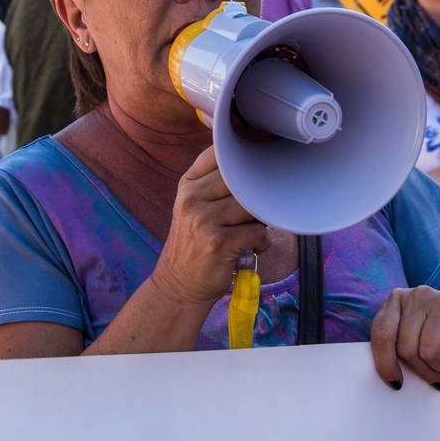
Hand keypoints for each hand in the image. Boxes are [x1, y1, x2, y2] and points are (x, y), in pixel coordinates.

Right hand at [147, 147, 270, 310]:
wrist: (179, 285)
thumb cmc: (194, 244)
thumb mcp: (192, 207)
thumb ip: (214, 184)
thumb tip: (255, 162)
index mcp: (188, 185)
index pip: (219, 155)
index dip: (242, 158)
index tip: (253, 168)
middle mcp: (192, 198)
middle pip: (243, 180)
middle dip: (255, 196)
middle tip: (252, 213)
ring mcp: (204, 220)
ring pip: (253, 206)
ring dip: (258, 222)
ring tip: (248, 233)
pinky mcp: (219, 242)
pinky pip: (258, 232)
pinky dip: (260, 242)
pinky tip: (248, 248)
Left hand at [370, 286, 439, 389]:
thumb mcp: (413, 341)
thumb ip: (398, 350)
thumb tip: (392, 381)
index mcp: (398, 300)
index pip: (382, 334)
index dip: (386, 363)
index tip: (396, 383)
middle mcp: (418, 295)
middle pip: (407, 347)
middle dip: (422, 370)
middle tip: (436, 375)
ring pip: (430, 351)